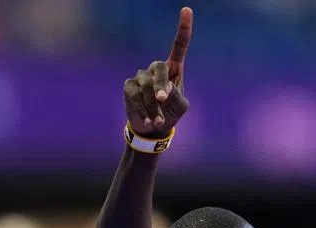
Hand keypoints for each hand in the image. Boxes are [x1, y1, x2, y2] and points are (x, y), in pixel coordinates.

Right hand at [124, 7, 191, 136]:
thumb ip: (176, 95)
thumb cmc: (171, 112)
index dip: (183, 28)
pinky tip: (148, 120)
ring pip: (145, 85)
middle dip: (161, 84)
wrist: (153, 128)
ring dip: (153, 105)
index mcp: (174, 68)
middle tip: (164, 99)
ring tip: (158, 121)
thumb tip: (164, 89)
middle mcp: (157, 68)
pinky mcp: (129, 87)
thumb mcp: (180, 106)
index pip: (179, 45)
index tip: (186, 9)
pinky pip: (134, 95)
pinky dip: (142, 109)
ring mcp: (141, 76)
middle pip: (158, 68)